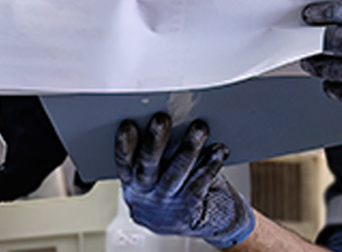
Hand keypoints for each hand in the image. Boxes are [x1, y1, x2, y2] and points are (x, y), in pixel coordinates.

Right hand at [115, 113, 254, 247]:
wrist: (184, 221)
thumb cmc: (165, 187)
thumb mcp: (149, 177)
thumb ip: (153, 155)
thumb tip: (163, 121)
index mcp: (131, 182)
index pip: (123, 162)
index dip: (123, 145)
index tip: (128, 125)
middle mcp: (145, 193)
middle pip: (147, 165)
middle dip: (154, 141)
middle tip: (161, 119)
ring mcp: (166, 203)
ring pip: (176, 173)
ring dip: (188, 148)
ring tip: (199, 128)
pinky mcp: (188, 208)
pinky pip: (199, 183)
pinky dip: (210, 165)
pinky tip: (218, 150)